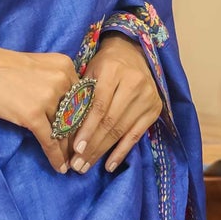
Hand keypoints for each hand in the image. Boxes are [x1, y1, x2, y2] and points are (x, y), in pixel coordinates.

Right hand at [0, 40, 78, 173]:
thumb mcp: (36, 67)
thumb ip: (54, 82)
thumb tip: (65, 109)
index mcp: (64, 65)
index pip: (83, 98)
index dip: (84, 119)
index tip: (84, 134)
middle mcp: (61, 79)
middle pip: (76, 115)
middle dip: (78, 137)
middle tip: (81, 154)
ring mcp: (47, 97)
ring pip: (64, 130)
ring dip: (68, 150)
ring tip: (72, 163)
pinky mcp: (31, 114)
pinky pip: (50, 141)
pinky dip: (56, 157)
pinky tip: (60, 168)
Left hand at [70, 35, 162, 172]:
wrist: (132, 53)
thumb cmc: (104, 65)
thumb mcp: (90, 71)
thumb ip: (81, 96)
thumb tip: (65, 129)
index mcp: (113, 71)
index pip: (99, 106)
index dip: (87, 129)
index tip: (74, 149)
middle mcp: (134, 83)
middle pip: (110, 121)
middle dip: (92, 146)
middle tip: (77, 165)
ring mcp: (147, 97)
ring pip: (121, 131)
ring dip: (102, 152)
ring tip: (86, 166)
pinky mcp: (154, 109)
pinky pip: (136, 135)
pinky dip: (121, 152)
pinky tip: (109, 165)